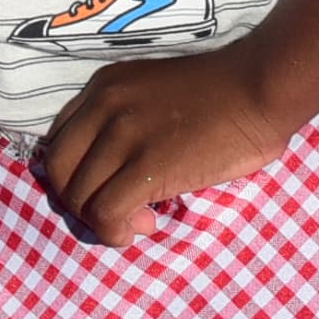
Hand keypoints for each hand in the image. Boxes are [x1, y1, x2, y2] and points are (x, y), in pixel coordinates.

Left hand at [35, 44, 299, 246]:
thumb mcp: (153, 95)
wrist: (260, 89)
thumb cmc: (223, 95)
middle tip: (119, 212)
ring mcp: (123, 134)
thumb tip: (111, 172)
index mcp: (104, 87)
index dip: (76, 175)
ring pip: (78, 196)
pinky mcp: (146, 165)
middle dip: (80, 202)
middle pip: (59, 169)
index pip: (59, 140)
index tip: (107, 188)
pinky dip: (116, 231)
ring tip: (140, 222)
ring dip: (103, 221)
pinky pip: (105, 212)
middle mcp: (104, 106)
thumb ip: (125, 122)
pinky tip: (147, 226)